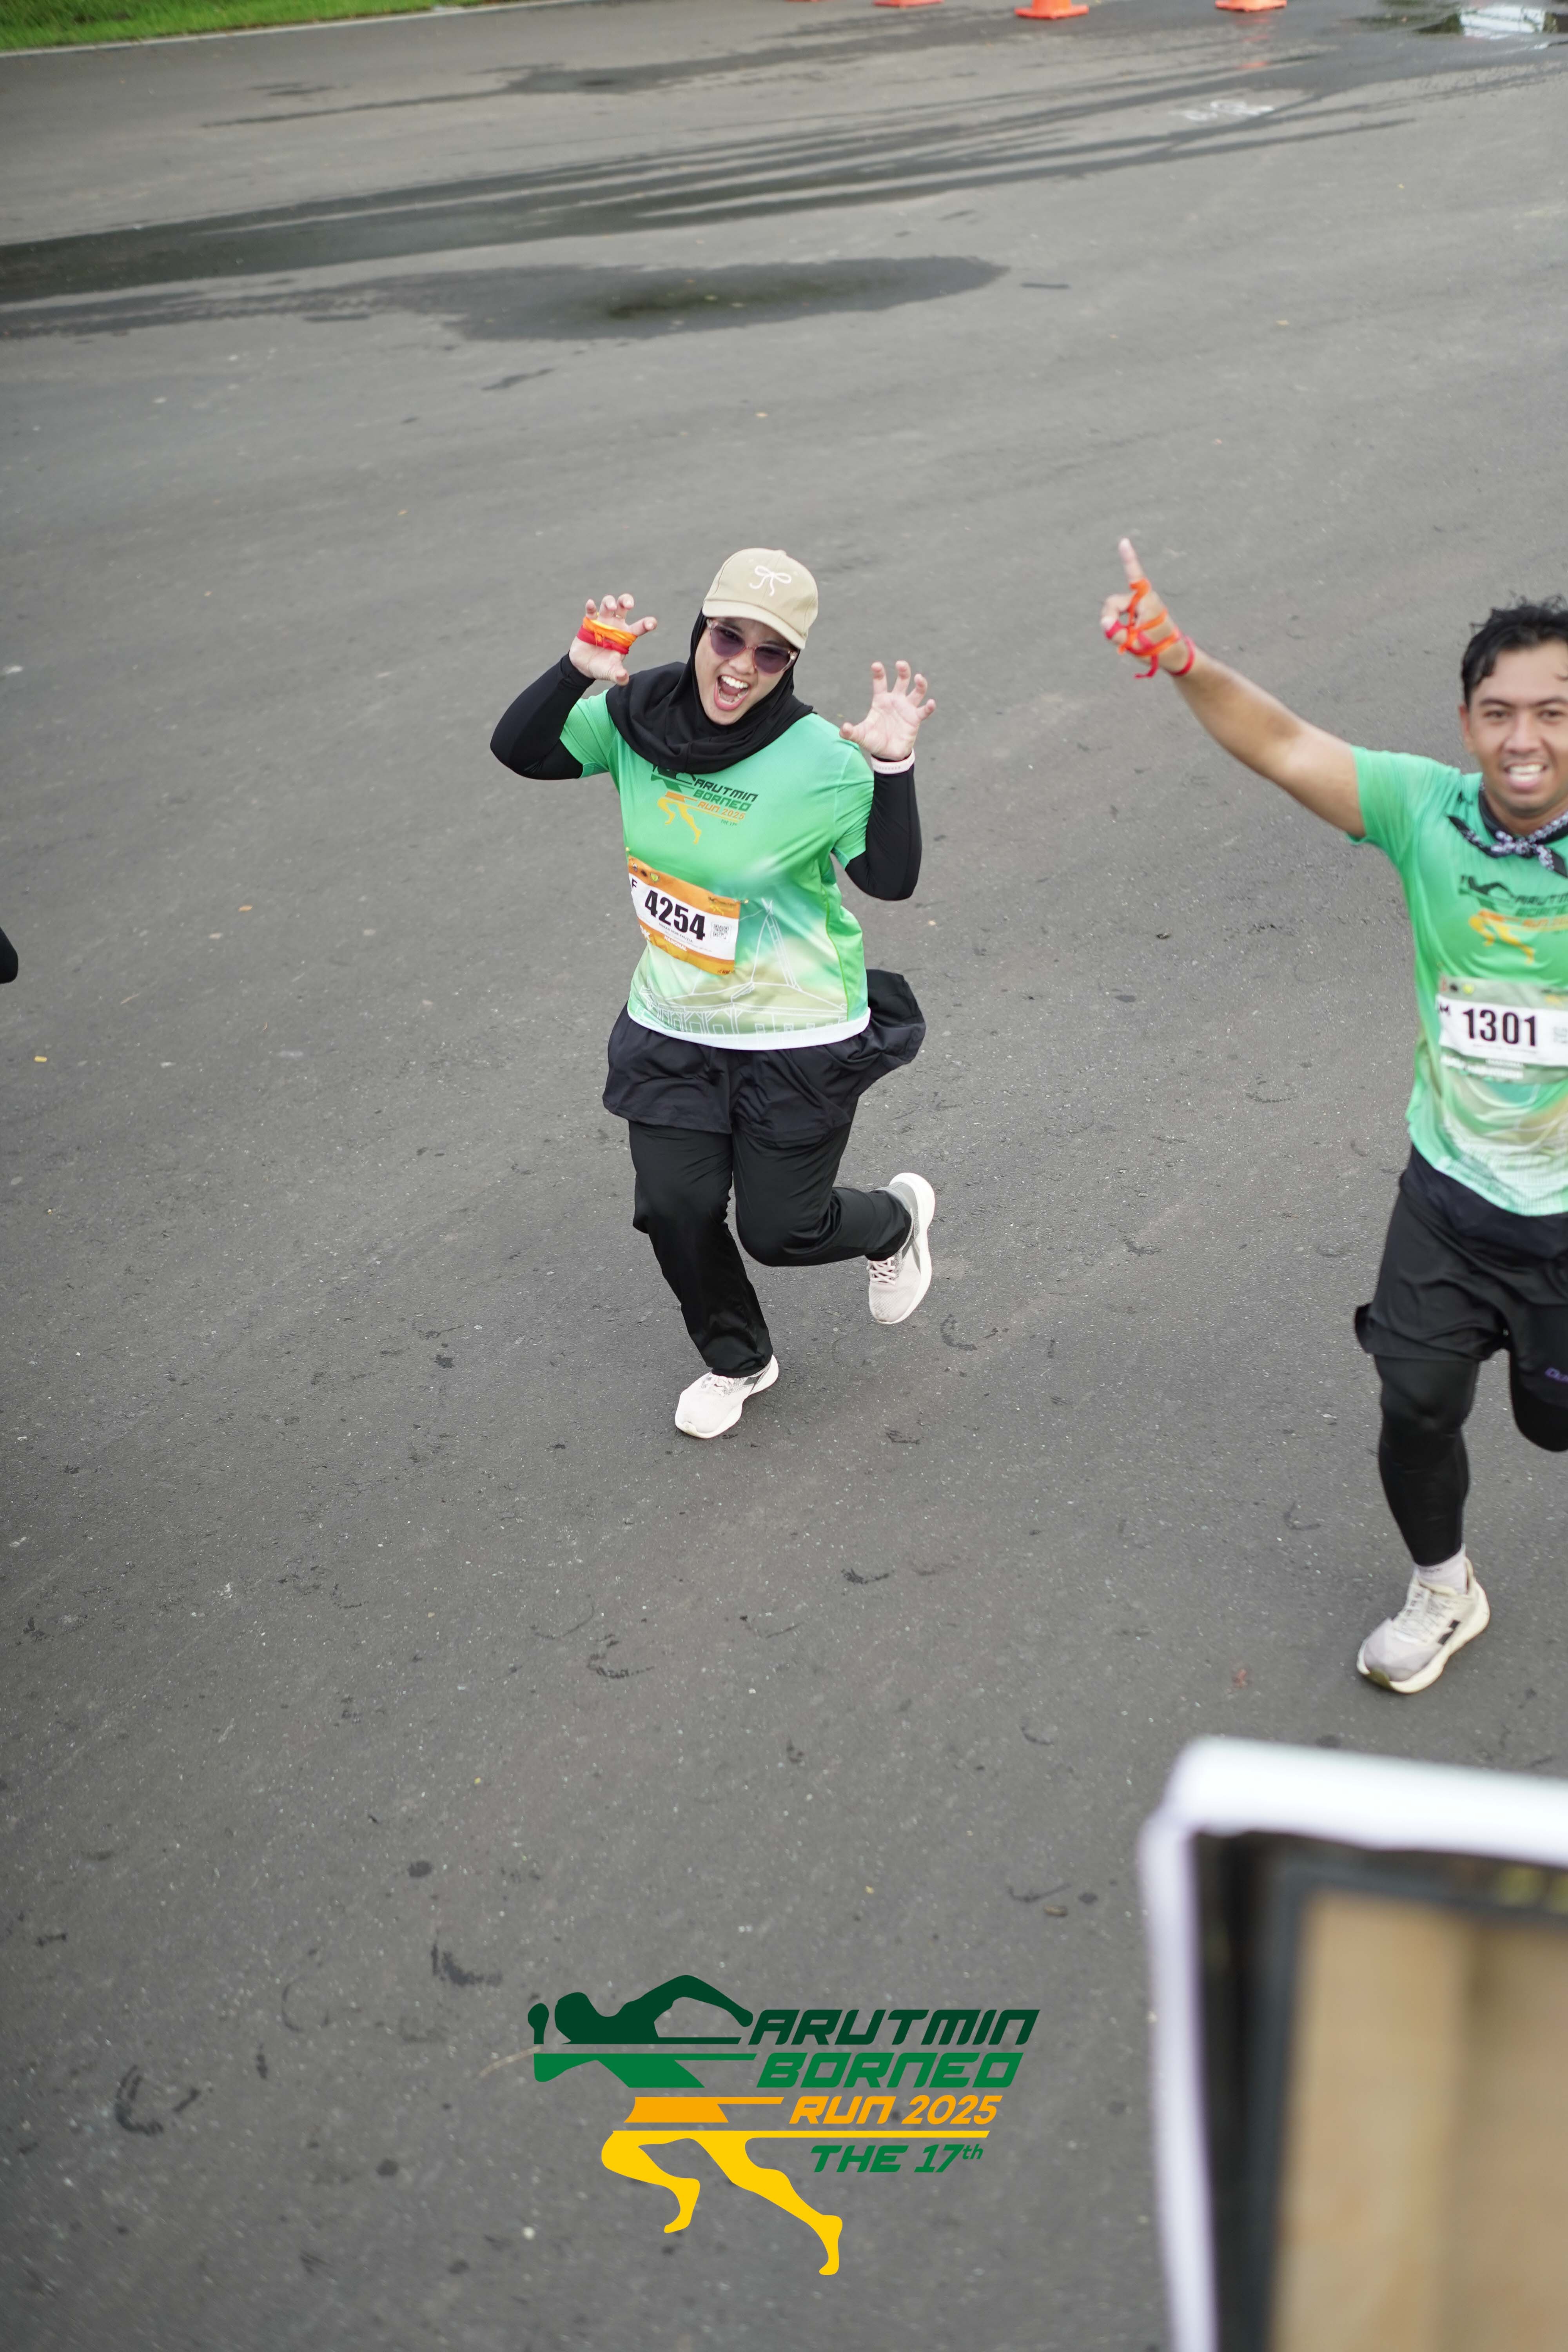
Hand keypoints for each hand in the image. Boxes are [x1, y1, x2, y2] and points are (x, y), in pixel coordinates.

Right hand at [568, 593, 657, 684]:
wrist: (583, 667)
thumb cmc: (602, 667)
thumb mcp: (610, 673)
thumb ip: (618, 675)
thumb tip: (623, 678)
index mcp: (625, 636)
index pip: (639, 627)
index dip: (646, 623)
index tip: (652, 623)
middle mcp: (616, 625)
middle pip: (623, 606)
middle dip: (626, 601)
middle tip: (629, 605)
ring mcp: (603, 622)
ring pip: (608, 604)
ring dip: (609, 602)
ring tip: (610, 607)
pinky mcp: (589, 622)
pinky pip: (591, 611)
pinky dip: (590, 606)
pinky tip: (590, 604)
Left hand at [839, 660, 934, 764]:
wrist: (888, 754)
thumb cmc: (874, 741)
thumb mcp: (861, 736)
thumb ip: (851, 732)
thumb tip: (843, 729)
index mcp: (881, 700)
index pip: (880, 683)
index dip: (879, 673)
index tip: (876, 665)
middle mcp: (895, 700)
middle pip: (902, 681)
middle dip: (903, 671)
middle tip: (900, 664)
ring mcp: (907, 708)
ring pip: (917, 691)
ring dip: (920, 684)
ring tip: (919, 678)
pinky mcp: (915, 719)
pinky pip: (924, 711)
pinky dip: (929, 707)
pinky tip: (931, 703)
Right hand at [1100, 538, 1188, 675]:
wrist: (1172, 654)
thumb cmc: (1157, 648)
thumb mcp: (1135, 644)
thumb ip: (1116, 633)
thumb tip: (1103, 622)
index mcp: (1147, 602)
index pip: (1135, 577)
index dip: (1128, 559)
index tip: (1124, 542)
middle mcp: (1142, 598)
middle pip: (1113, 603)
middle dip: (1110, 618)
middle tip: (1114, 636)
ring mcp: (1139, 604)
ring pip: (1114, 609)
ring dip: (1115, 624)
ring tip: (1128, 639)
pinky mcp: (1137, 611)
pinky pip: (1119, 614)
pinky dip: (1119, 625)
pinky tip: (1129, 635)